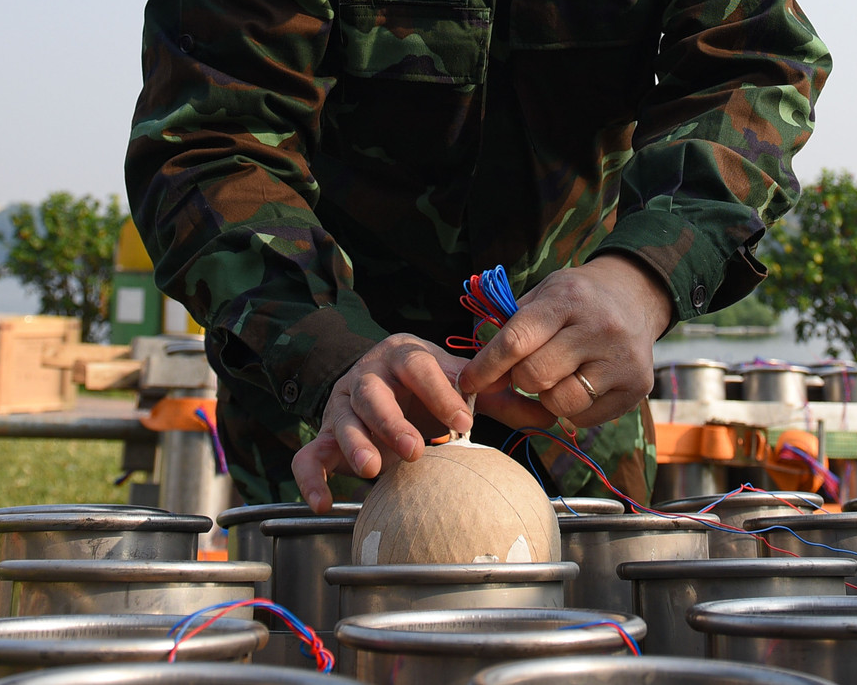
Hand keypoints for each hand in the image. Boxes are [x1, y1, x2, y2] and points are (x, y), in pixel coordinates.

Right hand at [293, 334, 507, 511]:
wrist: (379, 374)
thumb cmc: (426, 383)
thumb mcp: (458, 381)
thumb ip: (497, 395)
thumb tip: (548, 414)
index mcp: (405, 354)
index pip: (420, 366)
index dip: (440, 392)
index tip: (465, 421)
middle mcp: (369, 374)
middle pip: (373, 392)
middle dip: (392, 421)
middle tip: (416, 450)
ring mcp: (343, 404)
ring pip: (343, 420)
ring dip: (356, 444)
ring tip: (373, 470)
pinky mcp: (326, 433)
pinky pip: (308, 455)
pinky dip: (310, 478)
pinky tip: (321, 503)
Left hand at [457, 254, 675, 431]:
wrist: (635, 296)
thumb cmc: (576, 300)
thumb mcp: (543, 295)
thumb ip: (509, 329)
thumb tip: (477, 376)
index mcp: (568, 299)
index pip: (517, 340)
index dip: (486, 366)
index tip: (468, 381)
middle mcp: (600, 327)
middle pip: (535, 376)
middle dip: (520, 379)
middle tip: (526, 370)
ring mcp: (622, 359)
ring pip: (561, 403)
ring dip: (548, 397)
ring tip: (558, 376)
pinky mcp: (637, 386)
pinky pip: (585, 418)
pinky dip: (574, 409)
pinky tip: (582, 384)